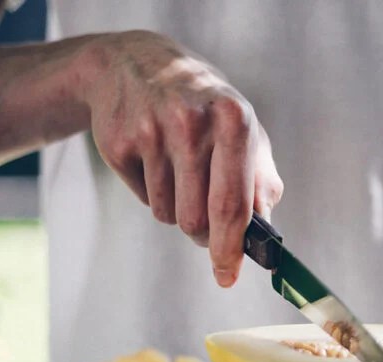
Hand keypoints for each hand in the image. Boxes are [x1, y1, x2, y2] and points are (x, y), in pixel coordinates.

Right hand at [83, 31, 283, 286]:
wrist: (135, 63)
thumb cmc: (202, 106)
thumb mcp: (241, 128)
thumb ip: (260, 180)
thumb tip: (264, 235)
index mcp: (233, 119)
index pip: (232, 203)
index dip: (231, 248)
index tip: (228, 276)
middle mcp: (191, 123)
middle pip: (196, 220)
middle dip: (204, 235)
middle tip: (206, 225)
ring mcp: (150, 132)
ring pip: (168, 214)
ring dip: (178, 208)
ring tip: (179, 170)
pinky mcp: (118, 143)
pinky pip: (143, 199)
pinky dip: (153, 192)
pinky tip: (154, 158)